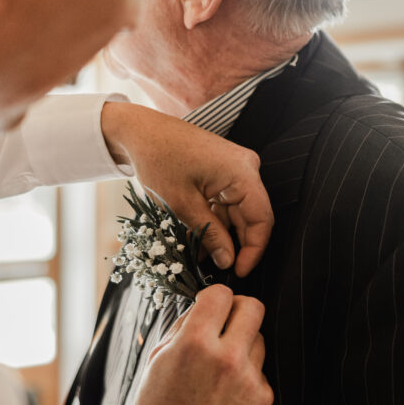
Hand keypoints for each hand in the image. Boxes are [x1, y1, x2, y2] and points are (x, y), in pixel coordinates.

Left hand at [101, 102, 273, 277]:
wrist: (140, 132)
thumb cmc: (159, 160)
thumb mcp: (182, 204)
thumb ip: (210, 234)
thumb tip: (228, 261)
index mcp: (242, 172)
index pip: (262, 219)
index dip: (254, 250)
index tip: (239, 272)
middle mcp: (246, 168)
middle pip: (252, 216)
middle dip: (236, 245)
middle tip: (220, 269)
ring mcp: (235, 168)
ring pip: (238, 212)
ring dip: (222, 235)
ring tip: (203, 257)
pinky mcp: (223, 171)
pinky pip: (227, 202)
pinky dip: (215, 221)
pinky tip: (199, 239)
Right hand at [133, 285, 272, 404]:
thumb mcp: (158, 359)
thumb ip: (184, 326)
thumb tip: (204, 304)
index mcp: (195, 342)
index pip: (221, 294)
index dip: (214, 297)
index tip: (210, 306)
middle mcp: (227, 356)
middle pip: (253, 307)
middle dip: (239, 310)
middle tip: (227, 323)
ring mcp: (248, 378)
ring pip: (259, 338)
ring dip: (243, 344)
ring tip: (220, 367)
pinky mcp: (262, 397)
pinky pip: (260, 369)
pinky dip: (247, 375)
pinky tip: (227, 392)